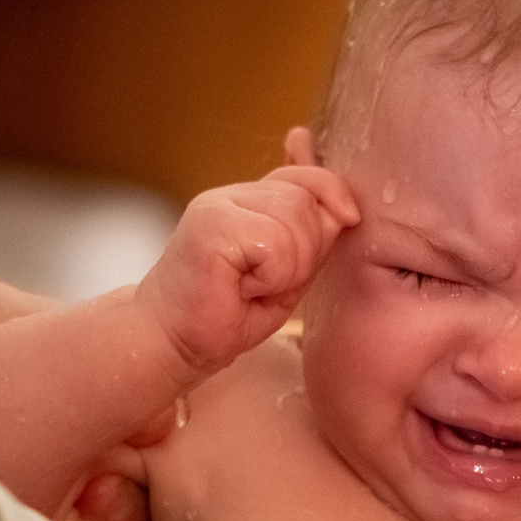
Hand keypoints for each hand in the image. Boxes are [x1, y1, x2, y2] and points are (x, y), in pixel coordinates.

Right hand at [135, 167, 356, 375]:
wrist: (174, 343)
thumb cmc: (228, 314)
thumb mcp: (288, 272)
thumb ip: (314, 236)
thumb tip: (346, 206)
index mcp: (248, 199)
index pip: (308, 176)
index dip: (333, 198)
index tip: (343, 220)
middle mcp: (231, 194)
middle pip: (307, 198)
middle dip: (307, 250)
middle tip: (268, 283)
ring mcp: (217, 205)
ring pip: (295, 217)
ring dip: (287, 267)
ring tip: (252, 286)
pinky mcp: (211, 225)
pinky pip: (275, 243)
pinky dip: (271, 276)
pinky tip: (241, 288)